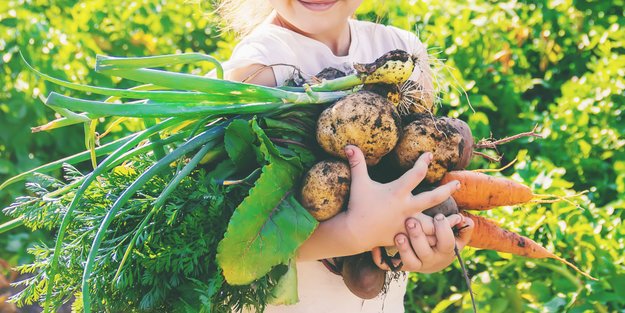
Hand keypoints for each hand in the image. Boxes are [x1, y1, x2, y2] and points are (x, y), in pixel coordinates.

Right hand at [341, 145, 459, 252]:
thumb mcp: (359, 183)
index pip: (416, 174)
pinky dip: (436, 238)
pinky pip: (425, 239)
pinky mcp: (407, 236)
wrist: (354, 232)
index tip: (430, 155)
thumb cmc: (358, 205)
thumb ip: (357, 163)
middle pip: (433, 198)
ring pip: (434, 223)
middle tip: (458, 183)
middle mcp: (406, 207)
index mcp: (397, 192)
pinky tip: (445, 236)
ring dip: (447, 221)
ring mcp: (408, 223)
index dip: (424, 162)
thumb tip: (349, 145)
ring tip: (460, 217)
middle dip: (447, 189)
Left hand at [371, 213, 474, 272]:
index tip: (438, 216)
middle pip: (425, 252)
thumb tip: (466, 220)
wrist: (430, 260)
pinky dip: (380, 258)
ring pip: (408, 261)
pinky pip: (388, 266)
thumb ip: (463, 228)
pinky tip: (375, 247)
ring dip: (403, 248)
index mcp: (444, 251)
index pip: (447, 243)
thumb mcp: (455, 236)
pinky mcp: (399, 266)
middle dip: (418, 237)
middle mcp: (429, 260)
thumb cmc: (442, 240)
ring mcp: (414, 264)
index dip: (443, 230)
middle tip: (411, 221)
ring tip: (397, 235)